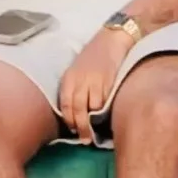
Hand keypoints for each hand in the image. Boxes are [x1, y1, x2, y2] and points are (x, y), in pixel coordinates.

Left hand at [57, 28, 136, 143]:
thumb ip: (76, 87)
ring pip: (90, 109)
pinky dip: (103, 112)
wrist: (112, 39)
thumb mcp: (78, 70)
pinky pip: (103, 102)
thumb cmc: (95, 55)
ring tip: (95, 133)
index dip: (69, 120)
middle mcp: (78, 80)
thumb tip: (77, 111)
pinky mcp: (107, 82)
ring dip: (92, 123)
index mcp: (69, 78)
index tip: (73, 130)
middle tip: (85, 139)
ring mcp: (93, 82)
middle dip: (80, 127)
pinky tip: (106, 117)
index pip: (65, 104)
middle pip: (76, 110)